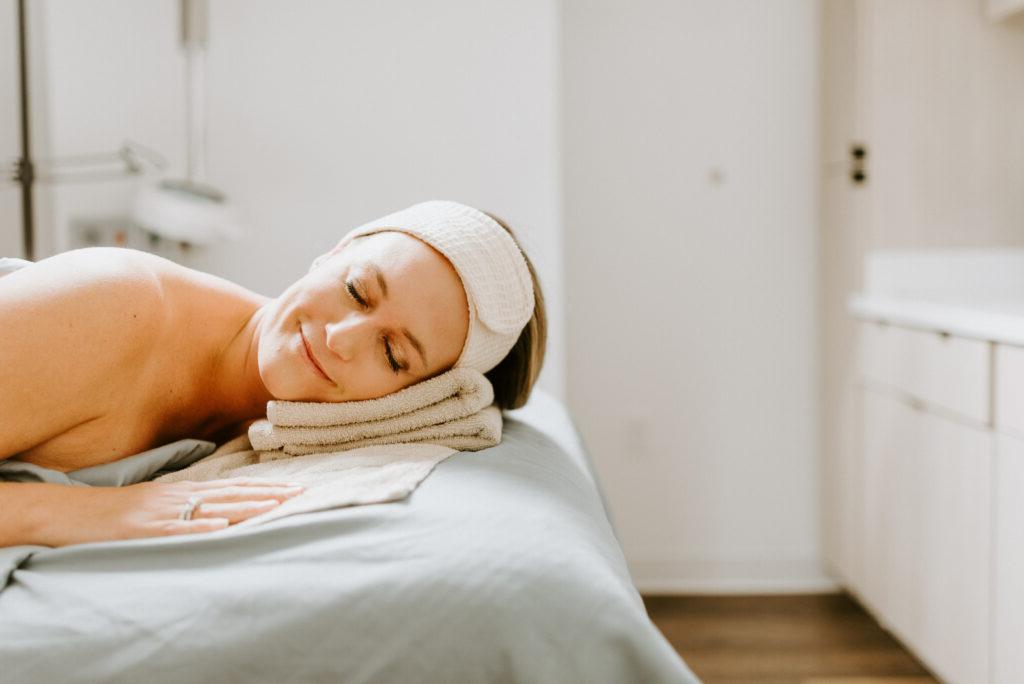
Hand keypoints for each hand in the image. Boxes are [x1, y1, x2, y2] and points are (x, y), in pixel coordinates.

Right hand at [38, 477, 305, 546]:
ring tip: (277, 506)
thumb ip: (187, 503)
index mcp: (183, 491)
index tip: (296, 488)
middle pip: (232, 494)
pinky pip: (176, 529)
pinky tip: (223, 527)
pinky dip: (201, 528)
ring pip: (212, 508)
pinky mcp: (143, 530)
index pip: (233, 487)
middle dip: (269, 495)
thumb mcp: (156, 503)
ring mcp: (162, 513)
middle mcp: (178, 497)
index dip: (266, 488)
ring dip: (247, 507)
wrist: (68, 512)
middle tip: (302, 494)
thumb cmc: (113, 511)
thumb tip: (220, 509)